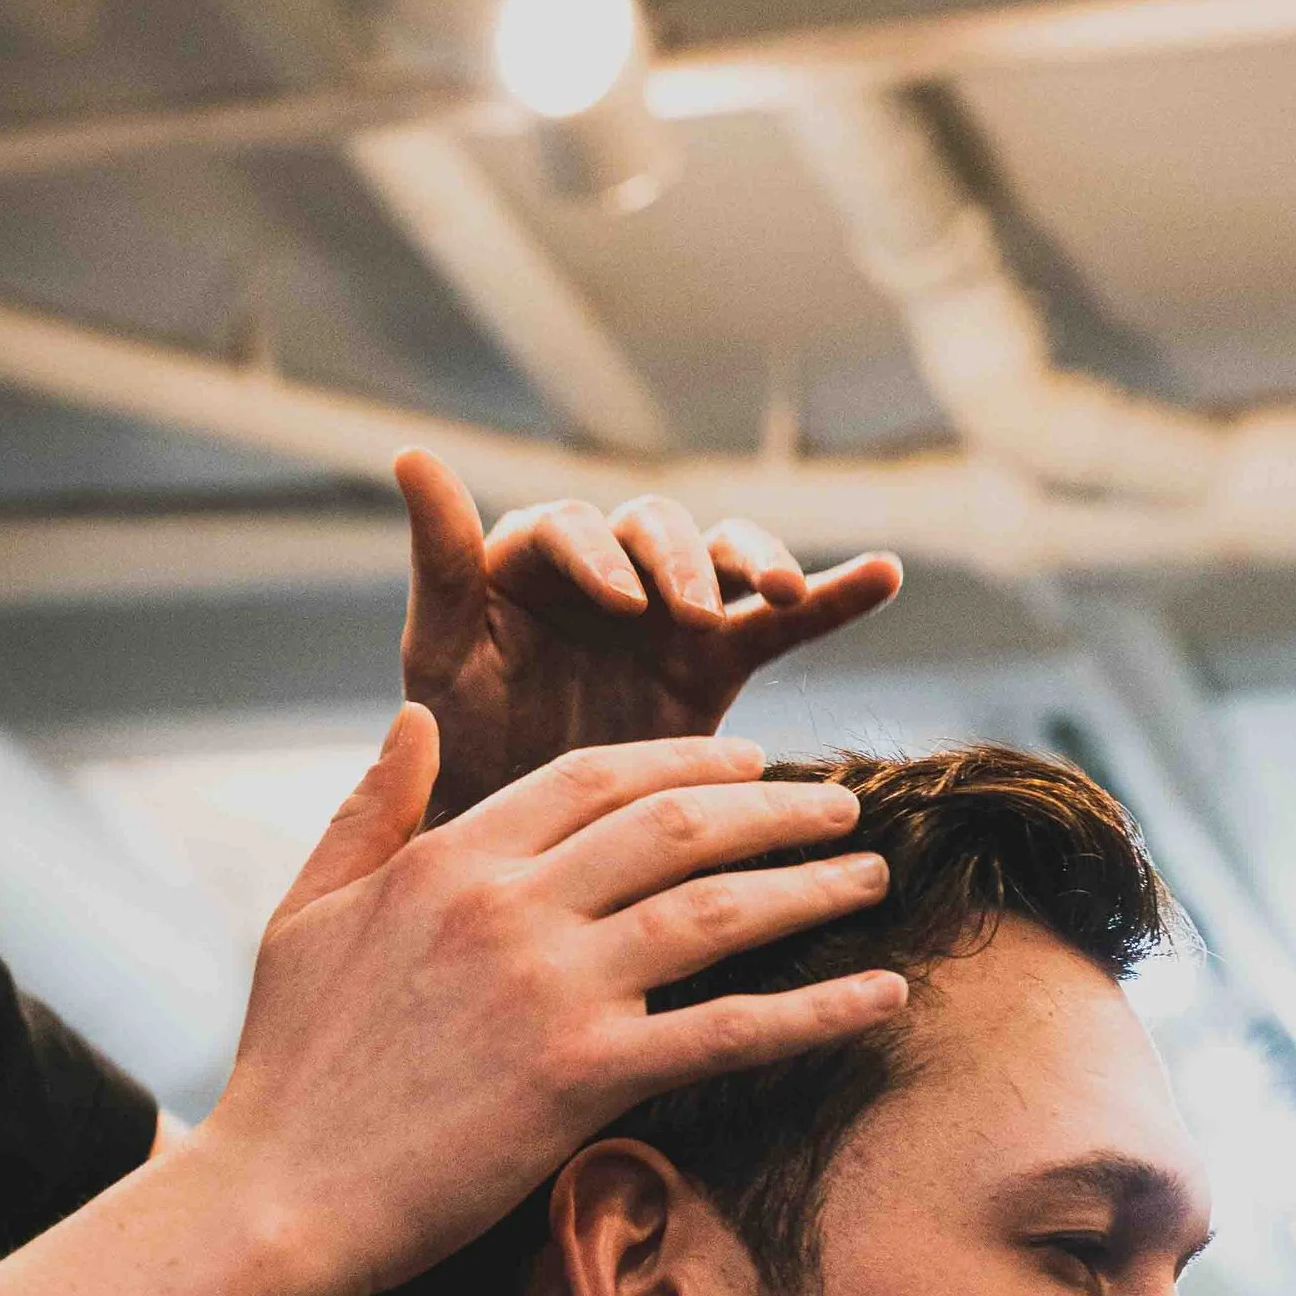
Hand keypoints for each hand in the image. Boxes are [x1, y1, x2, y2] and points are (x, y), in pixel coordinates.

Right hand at [201, 710, 901, 1295]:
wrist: (280, 1194)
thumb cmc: (289, 1064)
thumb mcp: (306, 912)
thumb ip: (371, 808)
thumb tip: (417, 719)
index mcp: (449, 859)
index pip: (593, 779)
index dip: (686, 763)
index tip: (749, 766)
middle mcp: (510, 906)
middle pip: (675, 826)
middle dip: (775, 808)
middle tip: (839, 809)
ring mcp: (552, 989)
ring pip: (715, 909)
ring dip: (808, 886)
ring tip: (870, 877)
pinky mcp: (584, 1079)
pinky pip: (728, 1030)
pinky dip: (816, 1010)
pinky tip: (880, 996)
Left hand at [396, 450, 902, 820]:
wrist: (521, 845)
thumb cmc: (460, 748)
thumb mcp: (442, 657)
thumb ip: (440, 561)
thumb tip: (411, 450)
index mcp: (531, 560)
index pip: (570, 529)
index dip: (597, 558)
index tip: (618, 604)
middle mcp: (606, 569)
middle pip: (654, 530)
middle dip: (677, 562)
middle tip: (690, 612)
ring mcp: (668, 610)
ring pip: (720, 556)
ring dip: (753, 561)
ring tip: (778, 591)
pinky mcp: (720, 658)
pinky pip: (783, 619)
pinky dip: (835, 594)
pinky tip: (885, 574)